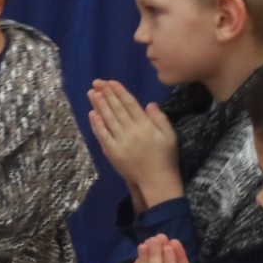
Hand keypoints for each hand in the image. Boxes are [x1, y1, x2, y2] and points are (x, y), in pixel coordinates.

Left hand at [87, 80, 179, 208]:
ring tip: (92, 92)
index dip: (119, 92)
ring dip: (99, 105)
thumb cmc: (165, 157)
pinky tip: (92, 114)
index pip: (130, 104)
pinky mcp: (112, 152)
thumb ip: (160, 119)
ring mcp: (120, 142)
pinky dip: (97, 124)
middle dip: (106, 94)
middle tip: (97, 82)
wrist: (157, 181)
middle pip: (116, 109)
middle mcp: (131, 131)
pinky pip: (103, 136)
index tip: (111, 82)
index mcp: (146, 126)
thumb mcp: (170, 136)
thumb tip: (149, 104)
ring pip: (108, 119)